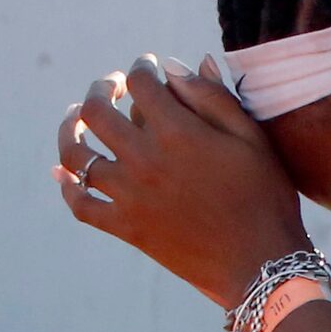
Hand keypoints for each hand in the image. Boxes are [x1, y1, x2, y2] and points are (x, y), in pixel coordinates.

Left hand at [54, 55, 310, 307]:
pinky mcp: (127, 228)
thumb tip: (174, 66)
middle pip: (96, 109)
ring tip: (76, 120)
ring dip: (70, 129)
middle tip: (111, 87)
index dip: (142, 67)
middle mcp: (145, 159)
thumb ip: (213, 97)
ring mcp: (131, 195)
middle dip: (102, 88)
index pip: (140, 81)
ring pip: (77, 154)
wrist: (261, 266)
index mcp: (177, 132)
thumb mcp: (252, 140)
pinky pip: (81, 205)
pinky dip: (68, 187)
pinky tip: (65, 174)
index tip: (149, 67)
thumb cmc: (265, 199)